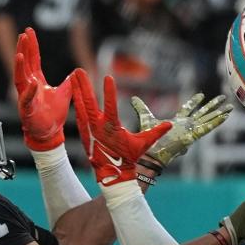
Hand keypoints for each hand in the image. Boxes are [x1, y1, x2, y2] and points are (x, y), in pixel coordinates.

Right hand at [14, 27, 71, 150]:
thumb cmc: (53, 115)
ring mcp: (26, 97)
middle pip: (25, 64)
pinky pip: (26, 99)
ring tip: (20, 53)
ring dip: (20, 67)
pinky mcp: (27, 110)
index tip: (28, 31)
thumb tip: (76, 72)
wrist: (50, 134)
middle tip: (23, 34)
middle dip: (23, 49)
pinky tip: (32, 82)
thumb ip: (68, 83)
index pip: (33, 60)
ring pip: (20, 79)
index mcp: (37, 81)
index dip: (31, 46)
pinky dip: (29, 92)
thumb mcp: (64, 94)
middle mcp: (29, 87)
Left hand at [71, 70, 170, 186]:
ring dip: (78, 90)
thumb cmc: (129, 158)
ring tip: (74, 75)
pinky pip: (79, 115)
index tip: (108, 77)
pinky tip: (74, 92)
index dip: (110, 92)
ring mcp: (89, 130)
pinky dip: (76, 103)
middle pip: (90, 102)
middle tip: (79, 70)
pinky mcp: (84, 133)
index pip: (111, 106)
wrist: (113, 174)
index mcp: (113, 128)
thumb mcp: (143, 144)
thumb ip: (155, 132)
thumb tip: (170, 125)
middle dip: (85, 86)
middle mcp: (98, 127)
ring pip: (81, 106)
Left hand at [131, 92, 231, 169]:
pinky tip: (226, 116)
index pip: (188, 109)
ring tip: (230, 106)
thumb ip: (141, 108)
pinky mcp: (193, 136)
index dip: (194, 102)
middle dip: (213, 106)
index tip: (201, 95)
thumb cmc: (149, 139)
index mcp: (178, 122)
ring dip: (219, 113)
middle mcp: (186, 126)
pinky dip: (217, 122)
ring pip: (208, 119)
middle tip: (223, 98)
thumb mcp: (146, 118)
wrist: (152, 153)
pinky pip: (208, 128)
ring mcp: (191, 131)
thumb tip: (134, 98)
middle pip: (203, 113)